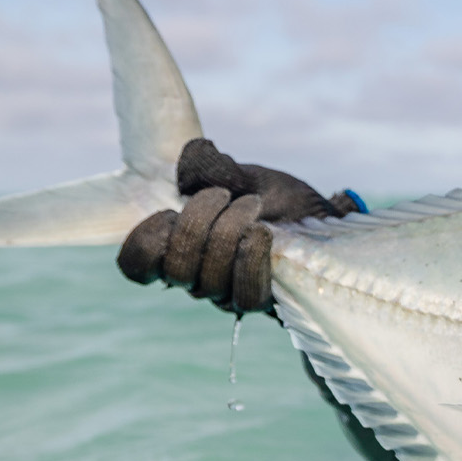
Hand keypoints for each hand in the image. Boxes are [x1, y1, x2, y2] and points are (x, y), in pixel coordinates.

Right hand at [116, 139, 354, 312]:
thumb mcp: (246, 176)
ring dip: (227, 236)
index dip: (144, 242)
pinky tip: (263, 232)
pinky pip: (246, 294)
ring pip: (208, 281)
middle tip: (223, 196)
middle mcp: (197, 277)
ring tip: (251, 206)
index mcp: (179, 247)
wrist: (325, 221)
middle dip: (196, 224)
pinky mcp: (260, 302)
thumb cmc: (277, 200)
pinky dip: (251, 257)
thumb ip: (215, 168)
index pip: (136, 267)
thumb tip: (190, 158)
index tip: (169, 212)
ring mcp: (227, 293)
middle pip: (176, 269)